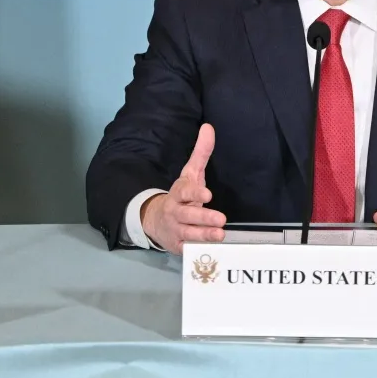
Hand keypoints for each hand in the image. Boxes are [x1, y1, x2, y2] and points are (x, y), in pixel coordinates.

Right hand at [142, 124, 224, 251]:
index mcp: (178, 193)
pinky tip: (211, 250)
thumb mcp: (190, 174)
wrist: (155, 219)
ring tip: (220, 235)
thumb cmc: (181, 195)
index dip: (195, 193)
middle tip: (221, 219)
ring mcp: (175, 230)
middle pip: (188, 215)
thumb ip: (200, 153)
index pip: (185, 192)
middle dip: (203, 218)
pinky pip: (188, 249)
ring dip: (204, 235)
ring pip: (189, 233)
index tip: (207, 195)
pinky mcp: (178, 246)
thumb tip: (209, 127)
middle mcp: (175, 212)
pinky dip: (198, 250)